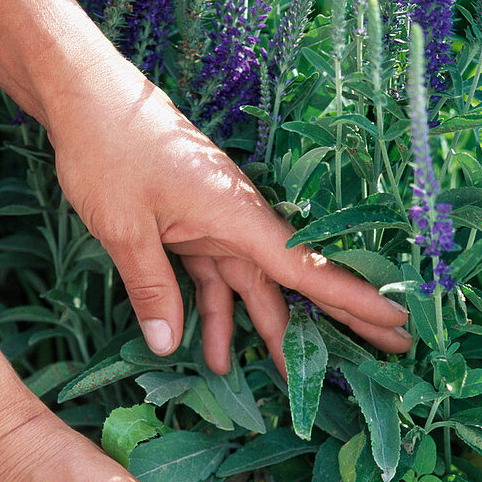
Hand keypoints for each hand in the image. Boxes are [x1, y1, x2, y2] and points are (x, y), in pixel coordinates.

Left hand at [48, 59, 411, 375]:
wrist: (84, 98)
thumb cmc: (109, 151)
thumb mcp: (125, 226)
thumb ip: (151, 287)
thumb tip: (168, 346)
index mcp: (238, 215)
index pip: (307, 267)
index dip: (354, 298)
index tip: (397, 318)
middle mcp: (238, 222)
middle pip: (296, 282)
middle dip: (338, 321)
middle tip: (385, 354)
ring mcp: (217, 225)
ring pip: (254, 289)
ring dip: (267, 334)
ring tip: (291, 383)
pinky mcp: (192, 228)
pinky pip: (214, 280)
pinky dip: (215, 314)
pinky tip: (216, 355)